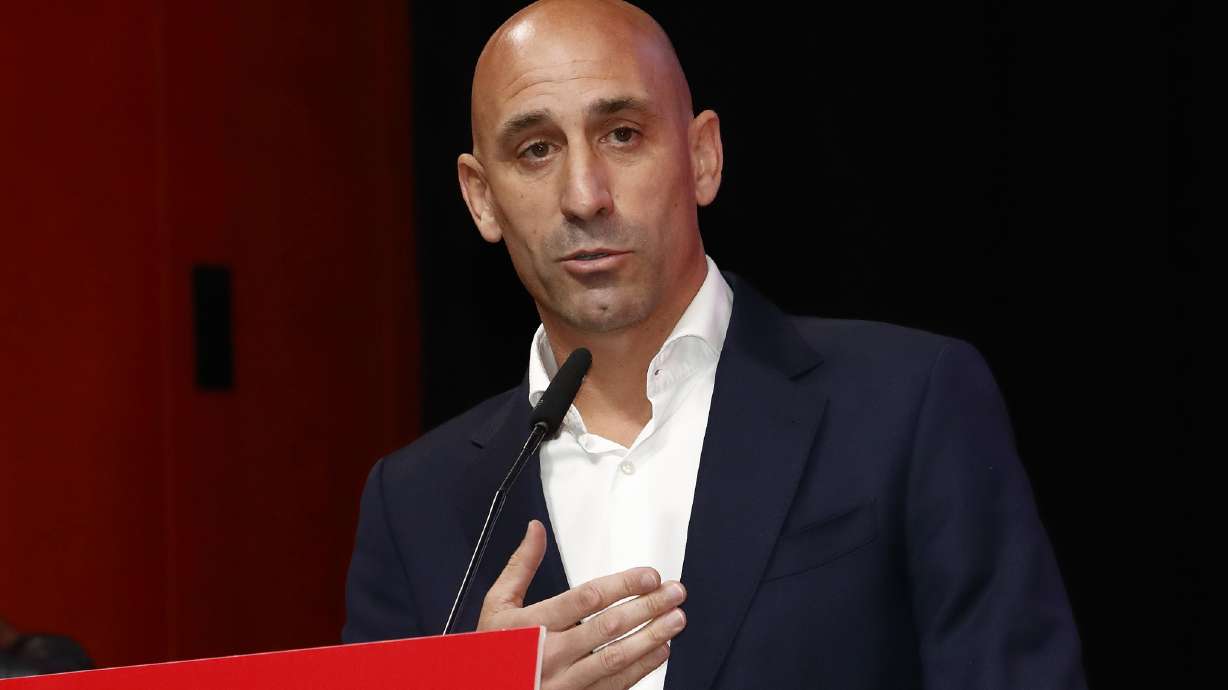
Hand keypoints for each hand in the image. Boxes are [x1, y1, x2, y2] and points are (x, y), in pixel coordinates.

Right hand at [478, 520, 686, 689]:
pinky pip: (615, 685)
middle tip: (674, 592)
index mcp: (531, 624)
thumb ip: (520, 566)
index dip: (622, 586)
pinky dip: (642, 668)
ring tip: (676, 619)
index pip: (586, 599)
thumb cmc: (492, 650)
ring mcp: (565, 682)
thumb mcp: (496, 605)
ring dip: (652, 636)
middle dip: (647, 606)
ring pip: (616, 657)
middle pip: (608, 627)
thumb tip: (535, 530)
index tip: (649, 576)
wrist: (478, 689)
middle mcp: (550, 654)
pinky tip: (660, 650)